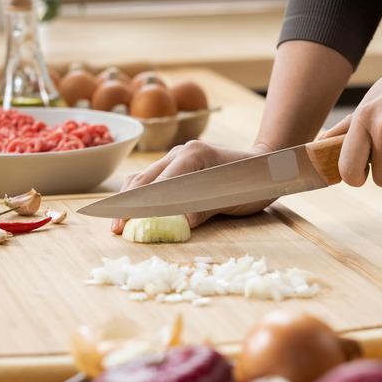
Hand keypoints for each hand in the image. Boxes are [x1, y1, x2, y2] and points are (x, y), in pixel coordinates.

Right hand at [111, 141, 274, 233]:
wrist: (266, 165)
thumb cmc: (252, 182)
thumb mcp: (231, 198)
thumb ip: (202, 209)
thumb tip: (178, 224)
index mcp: (192, 156)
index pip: (159, 183)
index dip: (141, 205)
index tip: (126, 223)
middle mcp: (180, 152)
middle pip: (144, 179)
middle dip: (127, 205)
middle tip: (116, 229)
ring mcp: (177, 156)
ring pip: (143, 178)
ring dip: (129, 201)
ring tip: (119, 223)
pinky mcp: (177, 165)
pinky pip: (152, 179)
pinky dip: (140, 196)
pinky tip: (133, 211)